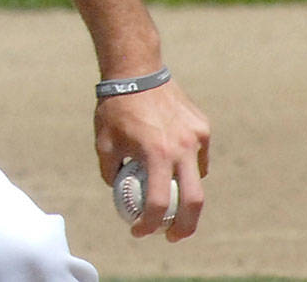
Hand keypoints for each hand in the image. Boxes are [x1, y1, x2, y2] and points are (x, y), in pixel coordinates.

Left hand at [95, 79, 209, 240]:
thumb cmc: (115, 106)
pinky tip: (171, 159)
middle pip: (195, 203)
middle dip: (185, 228)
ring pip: (198, 179)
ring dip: (185, 191)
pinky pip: (198, 156)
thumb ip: (111, 171)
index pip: (159, 204)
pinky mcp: (202, 127)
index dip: (149, 224)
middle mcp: (181, 148)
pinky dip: (187, 165)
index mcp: (156, 154)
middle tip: (172, 236)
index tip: (139, 230)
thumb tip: (120, 193)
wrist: (136, 69)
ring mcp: (196, 137)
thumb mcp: (104, 141)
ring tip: (167, 188)